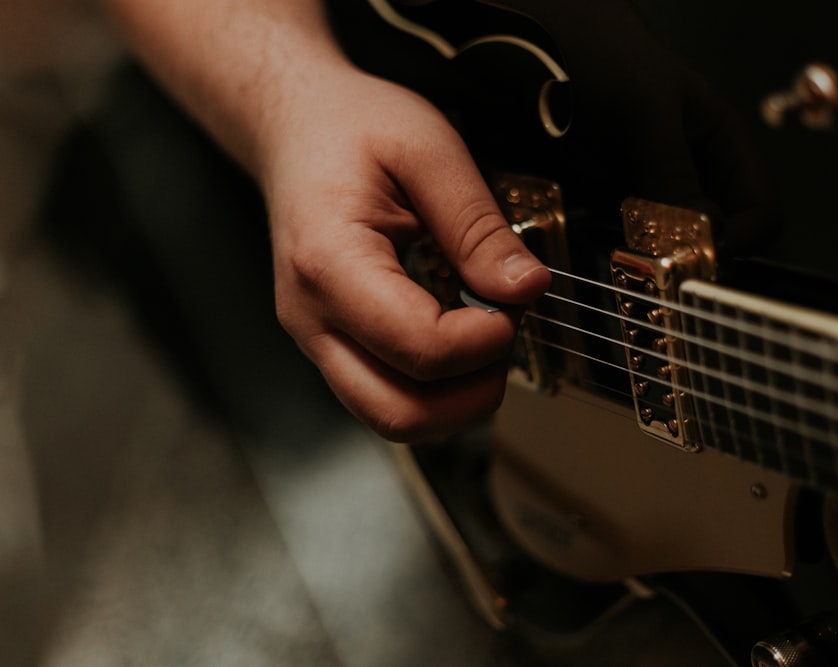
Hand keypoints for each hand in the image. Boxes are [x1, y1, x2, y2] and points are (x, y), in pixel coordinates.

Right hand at [262, 66, 550, 440]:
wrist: (296, 129)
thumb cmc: (351, 129)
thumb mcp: (429, 152)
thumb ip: (479, 227)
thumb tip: (525, 288)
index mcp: (329, 263)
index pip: (420, 349)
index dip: (487, 338)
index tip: (515, 299)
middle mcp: (311, 316)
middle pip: (400, 414)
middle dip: (474, 390)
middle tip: (505, 329)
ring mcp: (316, 338)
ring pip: (393, 419)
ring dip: (455, 399)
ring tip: (483, 334)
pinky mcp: (331, 345)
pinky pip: (386, 396)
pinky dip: (434, 387)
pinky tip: (457, 339)